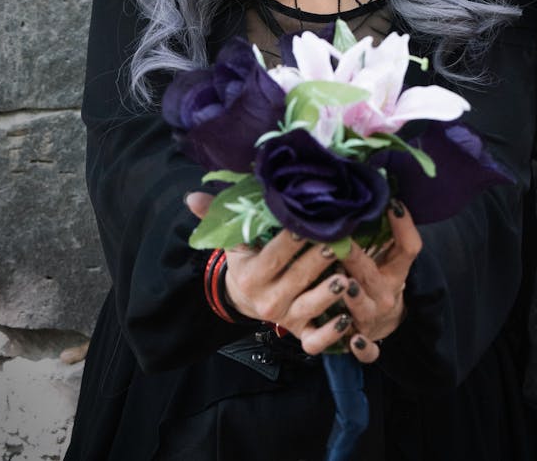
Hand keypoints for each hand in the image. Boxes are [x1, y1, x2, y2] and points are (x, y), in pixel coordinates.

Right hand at [224, 231, 359, 355]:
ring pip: (308, 306)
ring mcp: (285, 317)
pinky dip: (330, 334)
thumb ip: (215, 218)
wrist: (245, 299)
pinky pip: (315, 340)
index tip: (308, 224)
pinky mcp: (299, 332)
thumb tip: (191, 197)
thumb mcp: (231, 241)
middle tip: (338, 243)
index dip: (291, 241)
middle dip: (318, 260)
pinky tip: (346, 319)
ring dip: (328, 294)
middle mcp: (267, 299)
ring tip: (345, 278)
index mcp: (250, 275)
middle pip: (296, 277)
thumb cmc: (246, 261)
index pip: (273, 256)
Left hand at [340, 200, 421, 362]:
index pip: (408, 247)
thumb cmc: (378, 277)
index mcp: (396, 271)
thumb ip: (380, 229)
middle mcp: (386, 294)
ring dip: (354, 298)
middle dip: (357, 258)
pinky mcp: (363, 341)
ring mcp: (374, 320)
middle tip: (341, 240)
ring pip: (364, 309)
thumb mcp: (387, 255)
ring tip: (344, 284)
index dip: (403, 226)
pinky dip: (363, 347)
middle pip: (373, 273)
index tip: (392, 203)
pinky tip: (354, 339)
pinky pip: (366, 349)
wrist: (386, 321)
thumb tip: (370, 188)